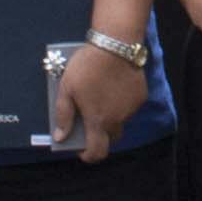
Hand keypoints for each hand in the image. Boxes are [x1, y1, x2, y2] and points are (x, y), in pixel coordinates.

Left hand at [50, 40, 147, 159]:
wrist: (116, 44)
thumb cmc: (87, 67)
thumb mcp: (67, 89)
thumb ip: (64, 115)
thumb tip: (60, 137)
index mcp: (98, 121)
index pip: (97, 152)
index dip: (89, 156)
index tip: (81, 151)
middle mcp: (118, 119)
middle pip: (110, 138)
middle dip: (100, 135)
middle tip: (89, 120)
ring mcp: (131, 108)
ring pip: (121, 121)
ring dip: (111, 117)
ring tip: (100, 97)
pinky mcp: (141, 96)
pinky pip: (129, 107)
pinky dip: (121, 104)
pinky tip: (113, 87)